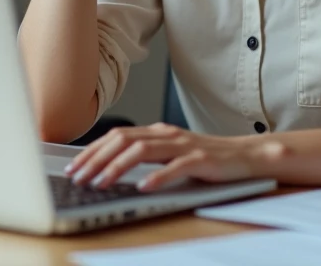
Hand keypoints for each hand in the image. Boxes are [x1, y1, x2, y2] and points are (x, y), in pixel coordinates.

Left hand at [63, 122, 283, 191]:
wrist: (247, 156)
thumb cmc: (207, 158)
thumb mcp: (171, 155)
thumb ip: (146, 157)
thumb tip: (109, 168)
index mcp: (158, 132)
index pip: (117, 136)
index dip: (92, 150)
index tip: (73, 166)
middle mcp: (168, 134)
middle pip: (123, 140)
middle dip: (96, 159)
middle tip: (78, 177)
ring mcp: (185, 145)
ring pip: (143, 151)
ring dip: (117, 167)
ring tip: (100, 182)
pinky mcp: (202, 159)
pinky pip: (176, 167)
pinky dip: (157, 177)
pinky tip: (143, 187)